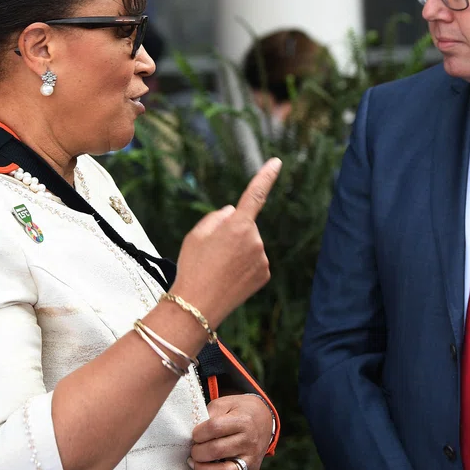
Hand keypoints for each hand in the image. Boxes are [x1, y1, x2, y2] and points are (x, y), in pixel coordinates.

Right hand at [172, 158, 281, 327]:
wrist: (197, 306)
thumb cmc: (193, 267)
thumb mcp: (196, 234)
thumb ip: (218, 217)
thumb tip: (234, 211)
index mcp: (237, 225)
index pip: (255, 194)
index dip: (266, 177)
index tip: (276, 162)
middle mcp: (255, 240)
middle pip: (245, 226)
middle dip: (232, 233)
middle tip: (212, 253)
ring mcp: (262, 258)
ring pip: (250, 245)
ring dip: (238, 251)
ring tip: (218, 268)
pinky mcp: (265, 274)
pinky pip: (254, 261)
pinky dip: (244, 266)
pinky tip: (229, 277)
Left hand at [185, 395, 273, 469]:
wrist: (264, 421)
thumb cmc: (240, 412)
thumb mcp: (225, 404)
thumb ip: (209, 415)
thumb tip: (192, 435)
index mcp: (243, 421)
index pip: (214, 428)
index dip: (198, 433)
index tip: (194, 434)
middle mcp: (249, 442)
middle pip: (216, 451)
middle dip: (197, 452)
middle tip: (193, 449)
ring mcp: (250, 460)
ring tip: (193, 463)